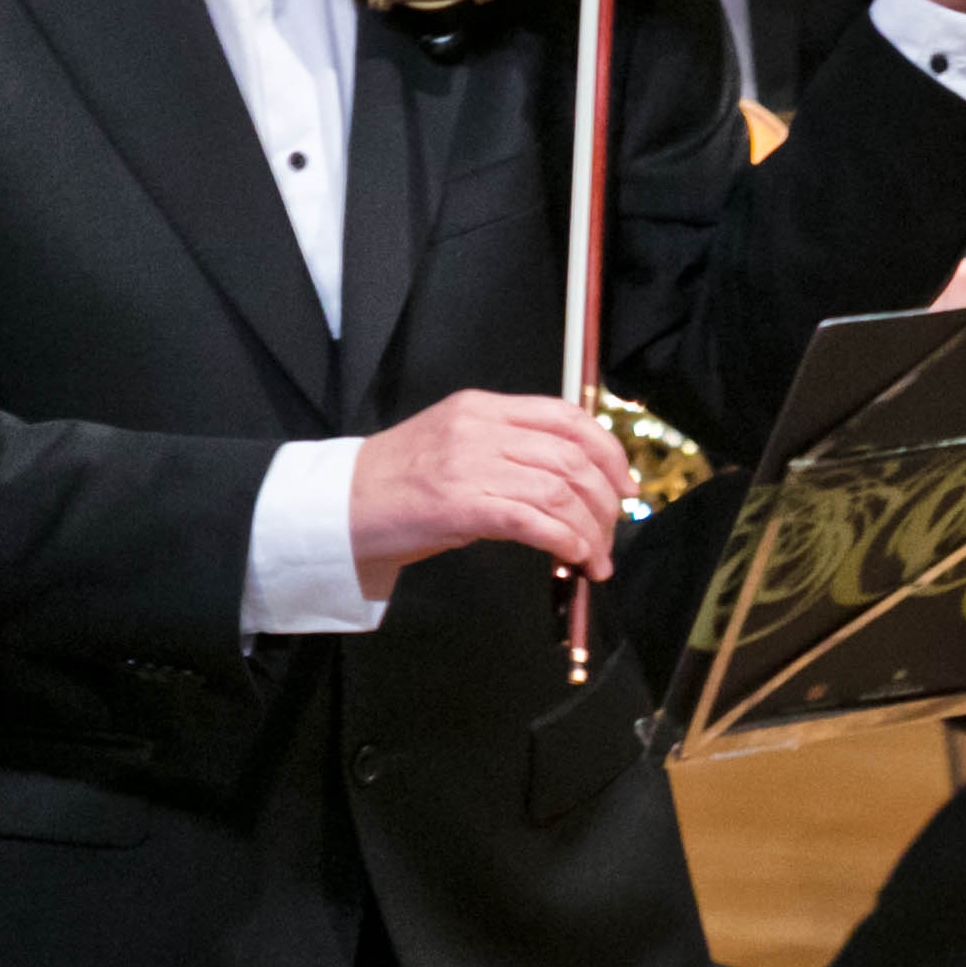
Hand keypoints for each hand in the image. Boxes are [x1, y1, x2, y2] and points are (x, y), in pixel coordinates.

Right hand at [352, 386, 633, 598]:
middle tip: (610, 533)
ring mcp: (468, 465)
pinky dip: (564, 540)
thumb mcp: (459, 445)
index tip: (625, 486)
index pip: (566, 418)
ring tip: (595, 558)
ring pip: (559, 492)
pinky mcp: (459, 505)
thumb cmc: (402, 483)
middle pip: (572, 458)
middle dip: (605, 503)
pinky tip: (572, 556)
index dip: (608, 452)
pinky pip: (532, 521)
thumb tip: (576, 484)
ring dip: (589, 531)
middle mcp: (479, 429)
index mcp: (482, 408)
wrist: (339, 506)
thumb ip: (511, 450)